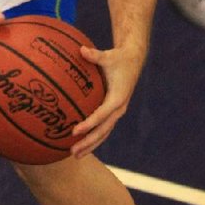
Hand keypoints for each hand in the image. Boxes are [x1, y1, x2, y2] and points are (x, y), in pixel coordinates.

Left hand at [68, 43, 144, 157]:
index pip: (101, 115)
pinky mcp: (113, 111)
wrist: (133, 60)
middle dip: (88, 142)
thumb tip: (81, 50)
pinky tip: (79, 143)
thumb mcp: (108, 56)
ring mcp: (116, 112)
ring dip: (90, 145)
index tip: (75, 131)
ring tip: (75, 155)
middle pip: (103, 130)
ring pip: (104, 133)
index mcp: (117, 97)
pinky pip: (102, 127)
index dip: (88, 124)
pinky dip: (92, 137)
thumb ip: (95, 55)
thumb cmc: (118, 58)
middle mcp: (118, 108)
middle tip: (72, 151)